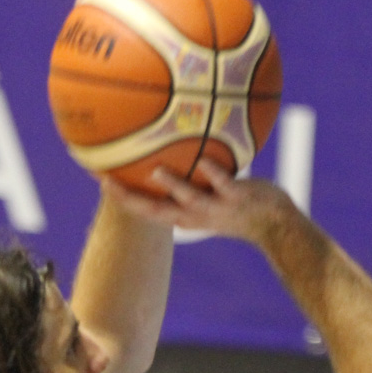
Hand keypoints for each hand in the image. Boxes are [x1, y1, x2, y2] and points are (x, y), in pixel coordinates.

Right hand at [102, 161, 293, 243]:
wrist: (274, 223)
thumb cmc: (237, 204)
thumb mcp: (207, 196)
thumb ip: (188, 177)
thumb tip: (174, 149)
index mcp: (181, 216)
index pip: (143, 208)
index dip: (119, 195)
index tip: (97, 176)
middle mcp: (192, 215)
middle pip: (154, 210)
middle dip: (130, 198)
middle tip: (108, 180)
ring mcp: (214, 207)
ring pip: (188, 198)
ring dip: (171, 185)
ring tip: (154, 171)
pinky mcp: (237, 198)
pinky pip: (223, 184)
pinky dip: (213, 173)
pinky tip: (203, 158)